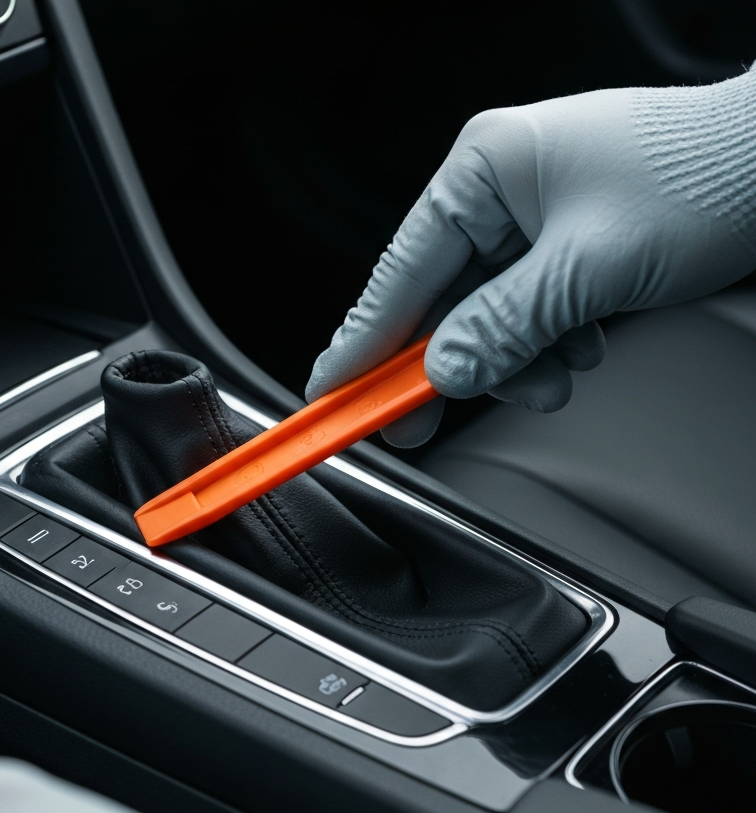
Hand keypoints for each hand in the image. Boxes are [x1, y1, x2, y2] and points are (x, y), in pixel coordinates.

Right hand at [307, 69, 755, 445]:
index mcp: (481, 171)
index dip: (359, 346)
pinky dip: (542, 346)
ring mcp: (526, 219)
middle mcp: (495, 191)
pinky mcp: (555, 246)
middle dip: (446, 366)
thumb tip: (443, 373)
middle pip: (434, 303)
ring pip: (483, 318)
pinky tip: (577, 348)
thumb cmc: (702, 177)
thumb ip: (503, 328)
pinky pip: (523, 313)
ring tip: (553, 376)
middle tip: (416, 425)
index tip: (328, 398)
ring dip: (512, 361)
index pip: (397, 277)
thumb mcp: (586, 269)